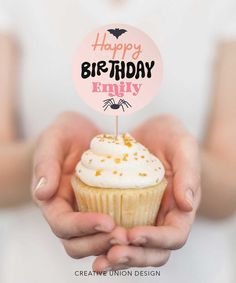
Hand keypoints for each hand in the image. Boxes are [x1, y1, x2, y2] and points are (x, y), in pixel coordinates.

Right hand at [32, 112, 122, 258]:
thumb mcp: (53, 140)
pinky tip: (139, 228)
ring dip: (111, 244)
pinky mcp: (101, 209)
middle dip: (99, 243)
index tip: (107, 221)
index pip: (62, 224)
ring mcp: (84, 213)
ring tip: (132, 236)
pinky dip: (121, 233)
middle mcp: (67, 212)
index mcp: (51, 200)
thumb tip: (42, 193)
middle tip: (124, 236)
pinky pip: (109, 229)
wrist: (78, 135)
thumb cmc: (63, 136)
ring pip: (93, 242)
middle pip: (76, 243)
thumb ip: (46, 163)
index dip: (83, 226)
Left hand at [93, 115, 200, 270]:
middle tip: (113, 253)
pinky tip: (89, 244)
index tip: (135, 234)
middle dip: (134, 256)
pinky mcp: (124, 210)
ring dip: (117, 257)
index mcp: (180, 207)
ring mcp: (142, 216)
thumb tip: (187, 205)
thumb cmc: (171, 137)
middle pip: (153, 251)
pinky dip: (104, 243)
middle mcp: (162, 217)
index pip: (174, 235)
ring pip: (133, 248)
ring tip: (99, 260)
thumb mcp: (182, 146)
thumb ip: (188, 173)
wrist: (151, 132)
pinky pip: (116, 233)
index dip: (157, 240)